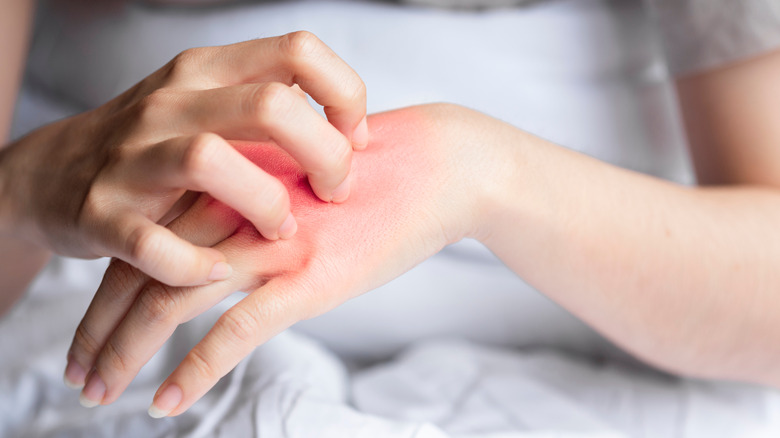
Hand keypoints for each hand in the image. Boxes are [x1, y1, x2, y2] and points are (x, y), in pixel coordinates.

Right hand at [0, 31, 366, 286]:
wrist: (51, 174)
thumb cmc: (156, 146)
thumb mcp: (209, 105)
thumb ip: (272, 109)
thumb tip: (351, 131)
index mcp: (208, 70)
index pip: (299, 50)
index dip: (344, 96)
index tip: (354, 141)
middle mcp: (172, 103)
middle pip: (271, 105)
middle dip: (325, 155)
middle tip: (334, 192)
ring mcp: (131, 157)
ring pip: (209, 161)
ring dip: (265, 205)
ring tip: (281, 232)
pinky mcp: (99, 215)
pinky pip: (153, 245)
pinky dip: (194, 265)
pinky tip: (217, 270)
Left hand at [65, 104, 508, 414]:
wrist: (442, 164)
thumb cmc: (380, 168)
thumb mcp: (304, 173)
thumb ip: (261, 199)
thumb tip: (234, 240)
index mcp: (231, 174)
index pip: (146, 234)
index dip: (109, 282)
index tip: (92, 324)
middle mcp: (237, 204)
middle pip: (141, 268)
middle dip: (101, 326)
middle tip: (79, 371)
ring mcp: (271, 241)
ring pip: (171, 298)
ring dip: (126, 349)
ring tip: (99, 390)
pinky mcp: (309, 277)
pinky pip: (235, 331)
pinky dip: (195, 369)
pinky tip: (165, 400)